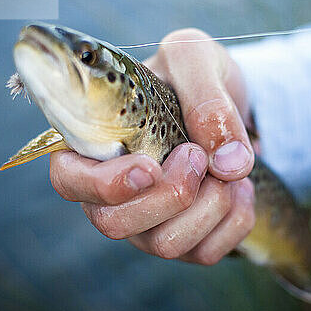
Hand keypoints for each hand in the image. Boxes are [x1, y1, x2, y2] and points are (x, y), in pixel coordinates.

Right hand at [49, 28, 255, 264]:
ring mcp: (148, 221)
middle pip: (115, 224)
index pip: (69, 181)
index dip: (104, 185)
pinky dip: (236, 219)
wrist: (229, 104)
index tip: (150, 167)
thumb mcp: (197, 58)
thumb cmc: (194, 77)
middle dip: (170, 194)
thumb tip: (229, 163)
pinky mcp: (185, 240)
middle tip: (198, 155)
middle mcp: (114, 192)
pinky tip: (241, 187)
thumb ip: (206, 95)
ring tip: (229, 168)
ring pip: (165, 245)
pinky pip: (206, 252)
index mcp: (96, 144)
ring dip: (210, 206)